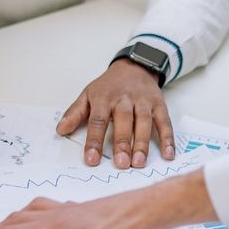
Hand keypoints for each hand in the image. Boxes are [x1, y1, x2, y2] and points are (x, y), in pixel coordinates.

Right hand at [0, 170, 214, 228]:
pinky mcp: (82, 213)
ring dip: (9, 223)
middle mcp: (56, 215)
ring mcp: (69, 212)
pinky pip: (48, 210)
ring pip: (30, 214)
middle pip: (14, 223)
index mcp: (51, 226)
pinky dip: (34, 215)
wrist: (149, 210)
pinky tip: (44, 219)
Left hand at [57, 59, 174, 169]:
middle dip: (122, 143)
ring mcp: (143, 102)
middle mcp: (124, 99)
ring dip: (142, 143)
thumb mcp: (88, 94)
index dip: (94, 140)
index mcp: (104, 98)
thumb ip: (75, 113)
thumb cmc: (109, 86)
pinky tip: (168, 154)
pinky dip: (168, 138)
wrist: (135, 66)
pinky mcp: (159, 105)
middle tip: (120, 163)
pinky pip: (164, 122)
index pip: (97, 120)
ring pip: (144, 122)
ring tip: (139, 163)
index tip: (92, 159)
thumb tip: (60, 130)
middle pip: (123, 122)